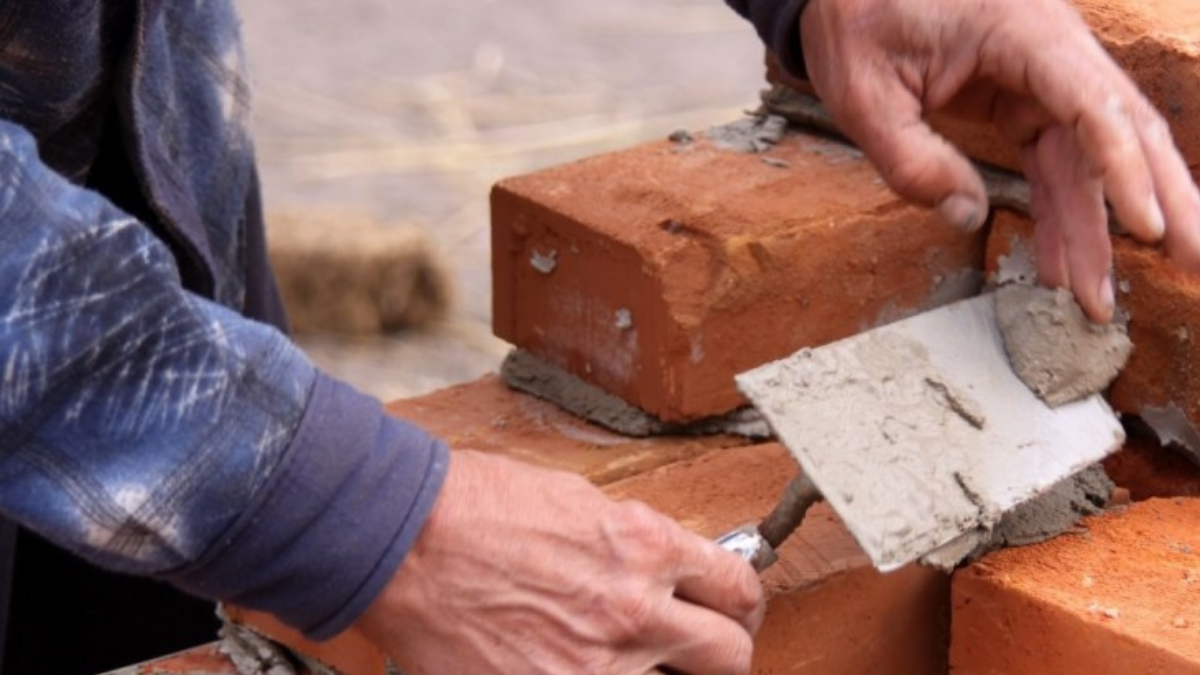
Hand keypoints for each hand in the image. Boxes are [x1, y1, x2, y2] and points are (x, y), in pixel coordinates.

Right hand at [355, 450, 764, 674]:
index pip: (738, 586)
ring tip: (641, 664)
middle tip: (705, 653)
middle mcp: (636, 611)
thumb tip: (659, 566)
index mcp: (645, 546)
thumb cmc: (474, 506)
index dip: (742, 604)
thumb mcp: (575, 500)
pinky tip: (584, 668)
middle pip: (731, 655)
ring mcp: (597, 666)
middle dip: (723, 653)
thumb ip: (631, 541)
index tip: (731, 609)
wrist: (403, 540)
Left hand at [799, 0, 1199, 321]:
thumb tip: (967, 218)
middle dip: (1160, 202)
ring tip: (1109, 297)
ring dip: (1104, 228)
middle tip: (1192, 264)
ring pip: (1093, 157)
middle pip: (1122, 129)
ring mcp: (1043, 76)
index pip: (1092, 104)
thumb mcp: (863, 95)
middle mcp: (1050, 50)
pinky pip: (1056, 161)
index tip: (1146, 228)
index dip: (1124, 170)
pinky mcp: (1025, 99)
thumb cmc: (857, 21)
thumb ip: (911, 159)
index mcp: (1020, 32)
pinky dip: (1060, 212)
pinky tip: (1066, 265)